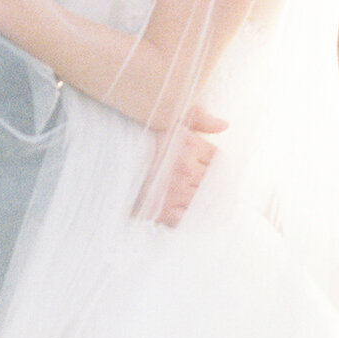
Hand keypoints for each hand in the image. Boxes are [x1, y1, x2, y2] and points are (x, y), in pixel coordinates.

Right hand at [141, 108, 226, 227]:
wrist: (113, 158)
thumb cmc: (143, 137)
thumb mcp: (172, 120)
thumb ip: (200, 119)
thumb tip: (225, 125)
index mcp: (190, 146)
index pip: (217, 158)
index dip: (213, 162)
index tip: (209, 165)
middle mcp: (186, 170)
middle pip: (213, 181)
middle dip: (211, 182)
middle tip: (209, 185)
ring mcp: (176, 192)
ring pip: (202, 201)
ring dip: (204, 201)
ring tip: (204, 201)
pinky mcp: (163, 210)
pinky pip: (185, 219)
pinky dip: (189, 217)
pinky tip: (189, 214)